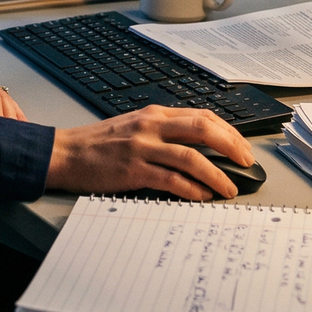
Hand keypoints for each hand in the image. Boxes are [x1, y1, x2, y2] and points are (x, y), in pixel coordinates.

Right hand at [45, 106, 253, 200]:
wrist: (65, 153)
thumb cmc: (98, 144)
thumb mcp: (134, 127)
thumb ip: (163, 131)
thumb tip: (199, 148)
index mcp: (154, 114)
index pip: (202, 116)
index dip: (229, 132)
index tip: (243, 148)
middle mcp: (151, 126)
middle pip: (203, 130)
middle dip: (232, 147)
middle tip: (247, 164)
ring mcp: (142, 147)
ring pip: (191, 157)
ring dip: (216, 175)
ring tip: (229, 188)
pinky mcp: (133, 170)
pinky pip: (171, 180)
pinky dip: (191, 189)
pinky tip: (202, 196)